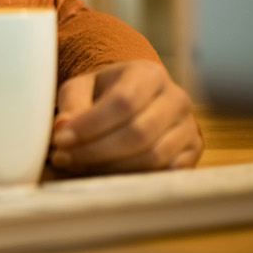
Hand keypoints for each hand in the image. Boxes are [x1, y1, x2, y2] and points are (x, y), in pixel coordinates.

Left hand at [50, 60, 202, 174]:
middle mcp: (177, 99)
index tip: (60, 140)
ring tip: (78, 166)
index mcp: (150, 74)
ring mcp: (189, 127)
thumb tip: (63, 128)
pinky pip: (165, 173)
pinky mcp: (193, 152)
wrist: (136, 99)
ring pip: (153, 158)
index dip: (89, 125)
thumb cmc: (104, 93)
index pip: (123, 103)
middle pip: (139, 133)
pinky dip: (132, 178)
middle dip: (96, 151)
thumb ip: (71, 103)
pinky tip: (104, 174)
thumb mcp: (82, 87)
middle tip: (63, 158)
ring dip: (110, 168)